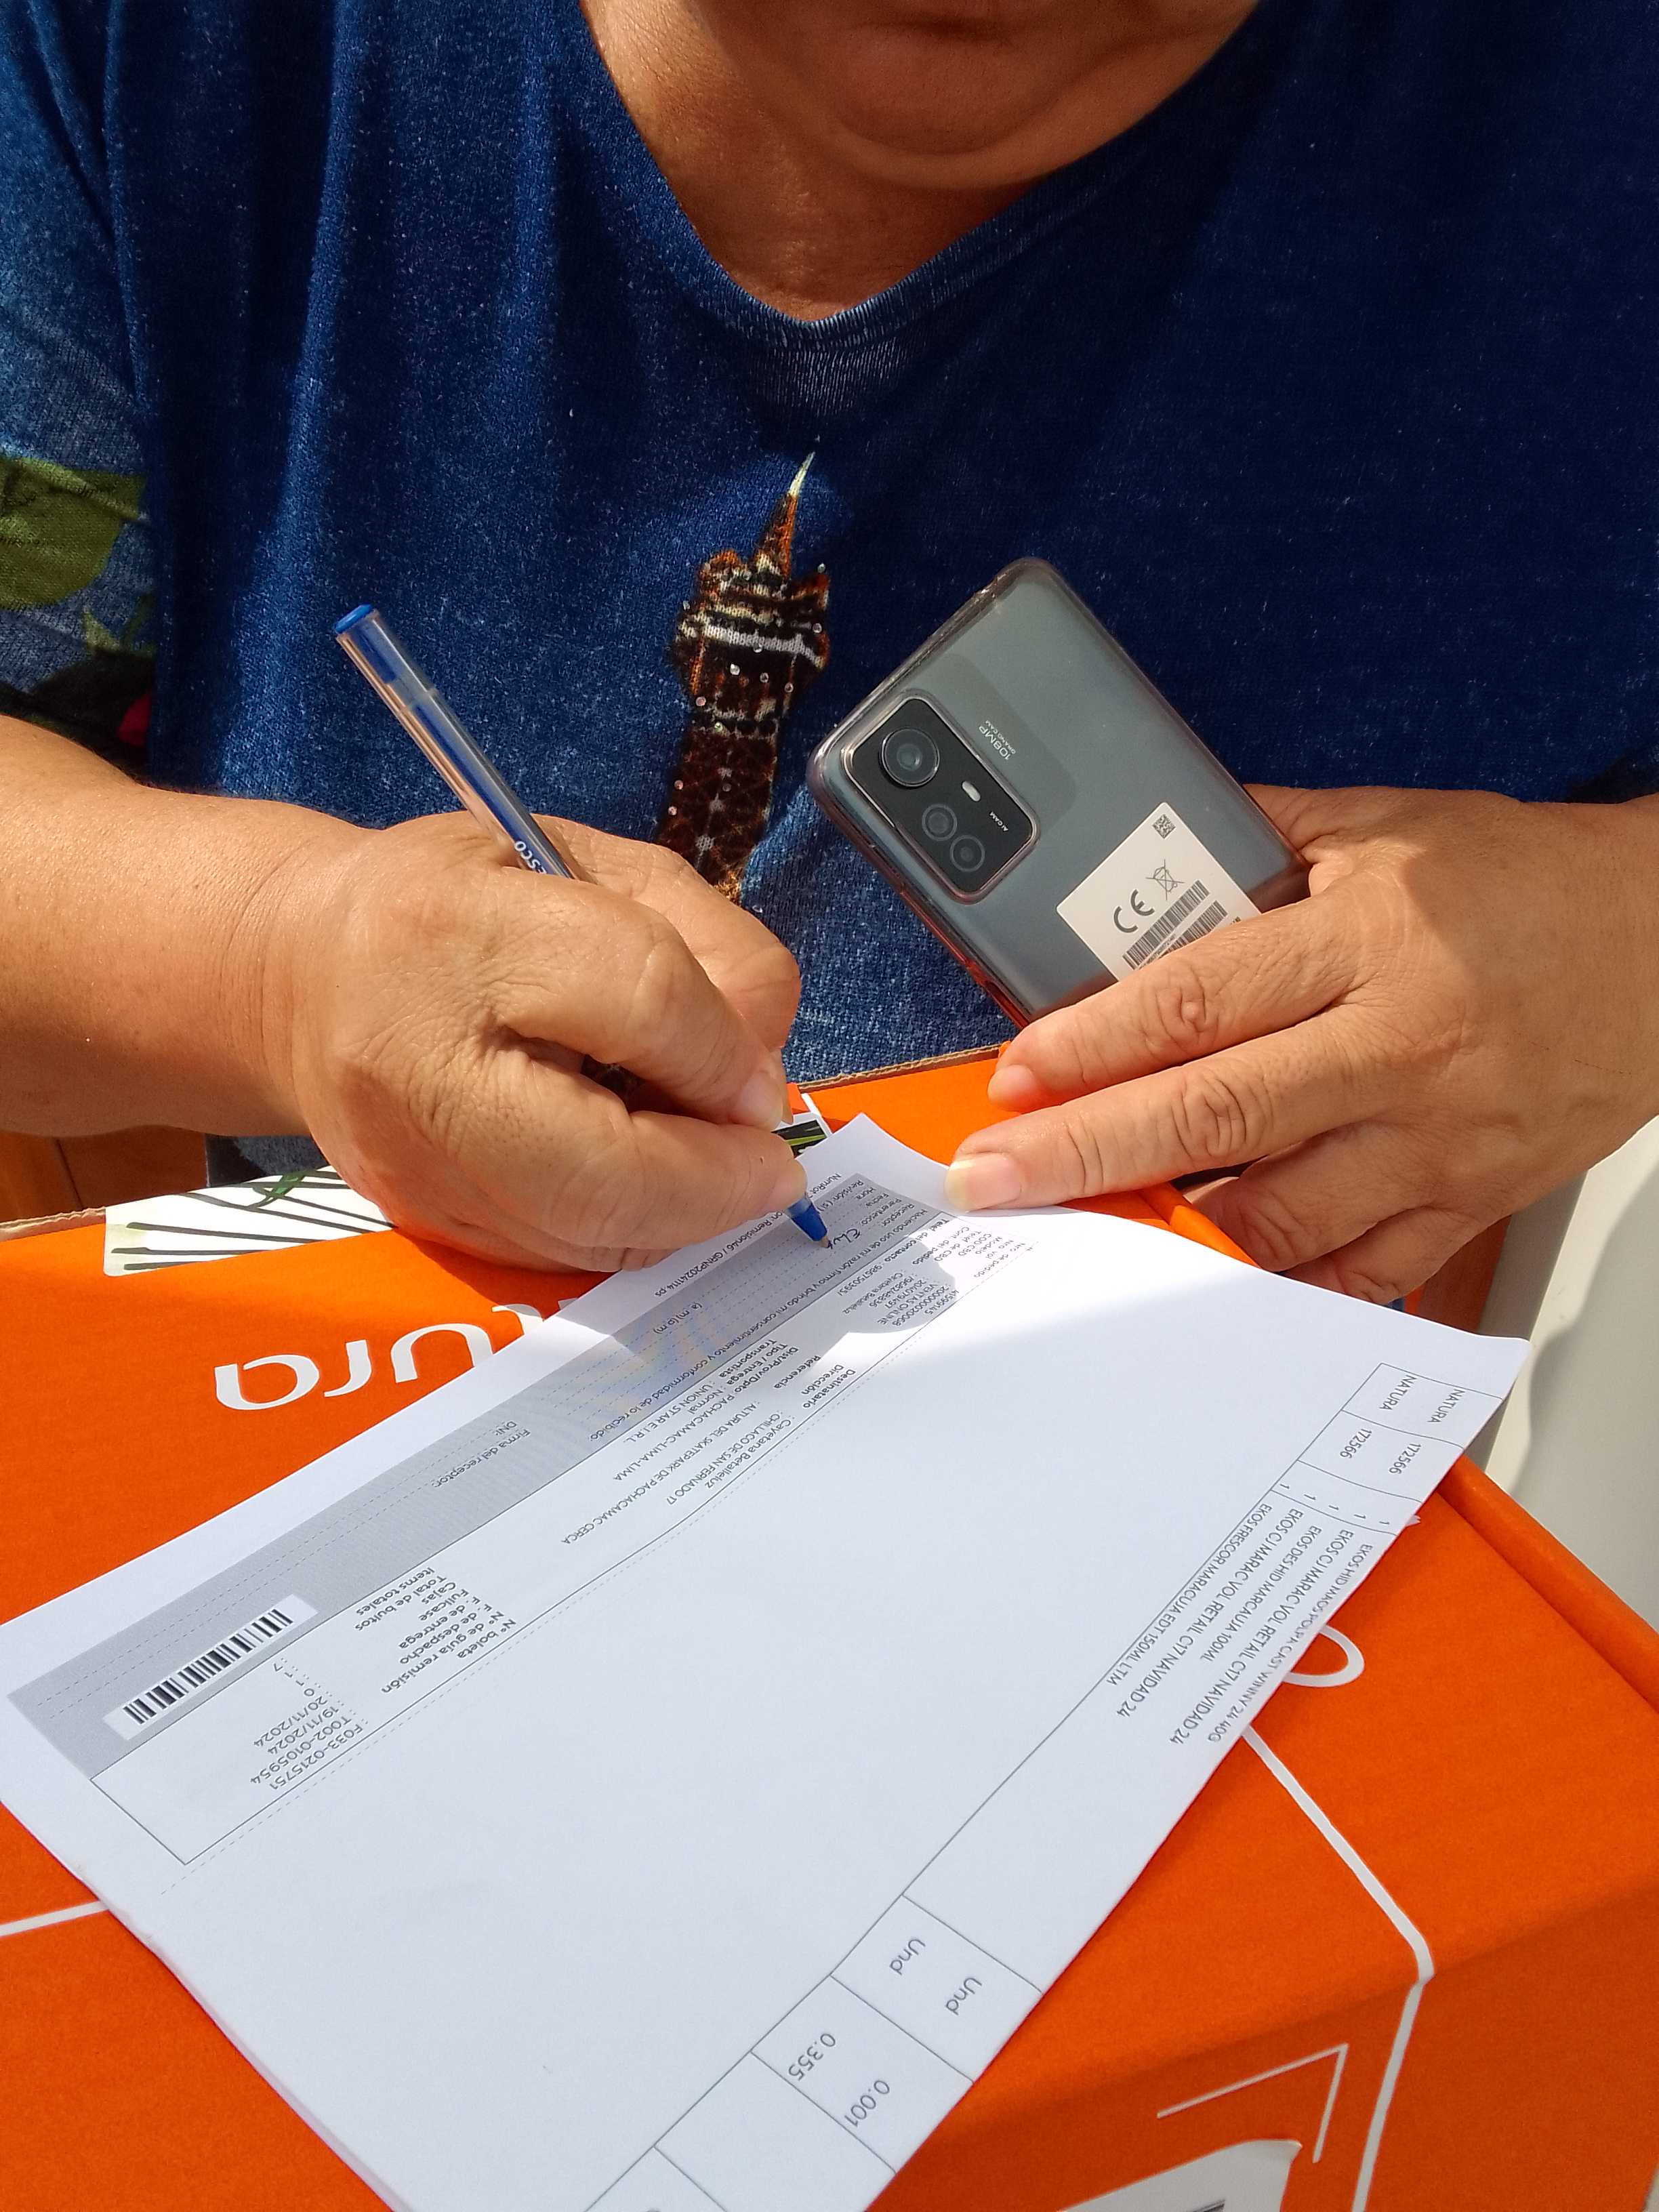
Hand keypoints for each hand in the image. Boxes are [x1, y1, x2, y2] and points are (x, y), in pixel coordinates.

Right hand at [263, 812, 805, 1268]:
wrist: (302, 973)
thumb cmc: (465, 904)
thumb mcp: (595, 868)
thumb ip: (705, 947)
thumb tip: (762, 1078)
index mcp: (459, 928)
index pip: (637, 996)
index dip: (725, 1051)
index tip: (760, 1076)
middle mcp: (416, 1058)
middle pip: (605, 1169)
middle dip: (716, 1181)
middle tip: (770, 1166)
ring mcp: (411, 1162)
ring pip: (588, 1233)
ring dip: (683, 1214)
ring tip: (712, 1165)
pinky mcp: (421, 1222)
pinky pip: (561, 1254)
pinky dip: (631, 1229)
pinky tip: (647, 1181)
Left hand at [945, 787, 1658, 1300]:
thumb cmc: (1526, 885)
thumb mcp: (1389, 826)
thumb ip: (1261, 838)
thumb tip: (1143, 854)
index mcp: (1370, 942)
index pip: (1199, 1001)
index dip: (1091, 1044)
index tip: (1013, 1077)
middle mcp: (1401, 1049)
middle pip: (1215, 1115)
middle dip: (1086, 1153)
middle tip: (996, 1177)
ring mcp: (1438, 1140)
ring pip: (1278, 1215)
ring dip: (1169, 1228)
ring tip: (1086, 1225)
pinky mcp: (1469, 1202)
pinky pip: (1358, 1271)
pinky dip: (1278, 1282)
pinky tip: (1210, 1272)